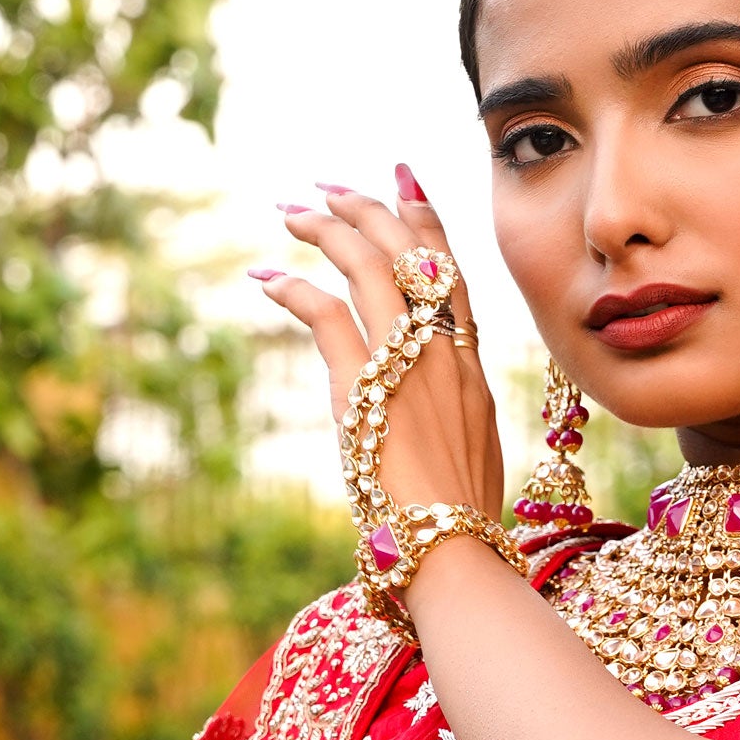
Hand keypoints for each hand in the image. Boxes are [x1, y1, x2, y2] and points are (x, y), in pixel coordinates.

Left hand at [251, 166, 505, 522]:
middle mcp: (446, 358)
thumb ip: (454, 417)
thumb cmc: (458, 528)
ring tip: (292, 213)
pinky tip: (266, 277)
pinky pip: (326, 313)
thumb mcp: (471, 458)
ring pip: (371, 266)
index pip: (452, 274)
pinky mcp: (368, 389)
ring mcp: (410, 369)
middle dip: (367, 208)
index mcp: (473, 373)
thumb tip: (434, 415)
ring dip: (327, 230)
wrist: (455, 559)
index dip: (427, 220)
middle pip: (412, 253)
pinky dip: (293, 287)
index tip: (402, 180)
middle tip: (326, 188)